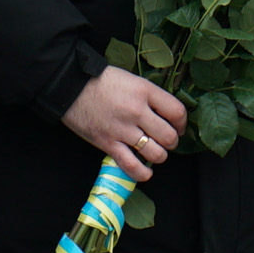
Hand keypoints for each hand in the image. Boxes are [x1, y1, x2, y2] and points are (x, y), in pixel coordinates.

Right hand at [63, 66, 187, 181]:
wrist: (71, 86)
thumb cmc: (100, 79)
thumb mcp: (131, 80)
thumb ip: (148, 95)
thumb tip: (163, 110)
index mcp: (145, 91)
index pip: (177, 112)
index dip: (182, 123)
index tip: (179, 126)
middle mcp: (138, 111)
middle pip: (169, 135)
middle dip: (172, 141)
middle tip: (168, 141)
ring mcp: (123, 129)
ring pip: (155, 152)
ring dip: (160, 156)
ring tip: (157, 153)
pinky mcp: (108, 143)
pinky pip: (131, 165)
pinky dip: (142, 173)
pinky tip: (146, 172)